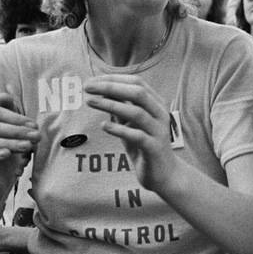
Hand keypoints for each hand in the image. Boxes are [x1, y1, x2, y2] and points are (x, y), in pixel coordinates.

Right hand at [0, 92, 38, 204]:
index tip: (35, 127)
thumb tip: (6, 93)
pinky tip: (7, 155)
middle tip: (36, 137)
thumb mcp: (8, 136)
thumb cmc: (1, 159)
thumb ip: (8, 115)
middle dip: (16, 131)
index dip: (16, 118)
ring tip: (28, 147)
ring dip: (8, 143)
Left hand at [84, 74, 178, 192]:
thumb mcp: (131, 124)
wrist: (164, 174)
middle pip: (138, 93)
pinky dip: (119, 129)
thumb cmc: (144, 146)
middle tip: (87, 87)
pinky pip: (137, 136)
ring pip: (137, 112)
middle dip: (111, 87)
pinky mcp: (154, 148)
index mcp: (156, 105)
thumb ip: (121, 108)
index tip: (92, 81)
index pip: (137, 83)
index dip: (114, 79)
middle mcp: (160, 115)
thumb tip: (102, 90)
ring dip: (111, 105)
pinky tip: (104, 125)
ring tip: (90, 101)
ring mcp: (159, 131)